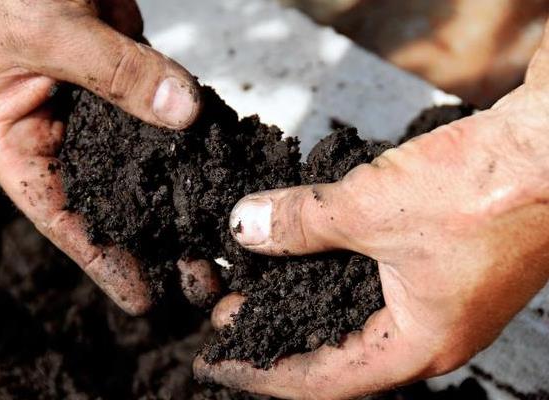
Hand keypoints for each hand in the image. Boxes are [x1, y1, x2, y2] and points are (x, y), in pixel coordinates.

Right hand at [0, 0, 202, 313]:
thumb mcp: (49, 30)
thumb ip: (115, 72)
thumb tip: (184, 113)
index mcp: (18, 142)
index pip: (62, 218)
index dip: (103, 262)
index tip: (144, 299)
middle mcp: (60, 137)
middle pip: (112, 205)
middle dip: (155, 244)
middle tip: (203, 279)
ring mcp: (101, 114)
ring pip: (145, 169)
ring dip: (181, 203)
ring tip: (220, 241)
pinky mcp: (134, 86)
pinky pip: (167, 122)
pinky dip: (193, 146)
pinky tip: (222, 174)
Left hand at [194, 22, 548, 398]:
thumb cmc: (487, 189)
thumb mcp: (372, 207)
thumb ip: (301, 222)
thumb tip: (245, 227)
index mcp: (418, 345)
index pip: (320, 380)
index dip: (261, 371)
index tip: (217, 361)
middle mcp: (430, 331)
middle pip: (335, 348)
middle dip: (278, 331)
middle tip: (230, 317)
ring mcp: (439, 296)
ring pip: (352, 309)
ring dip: (303, 295)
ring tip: (258, 282)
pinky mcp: (442, 260)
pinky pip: (372, 276)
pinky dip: (332, 266)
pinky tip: (307, 248)